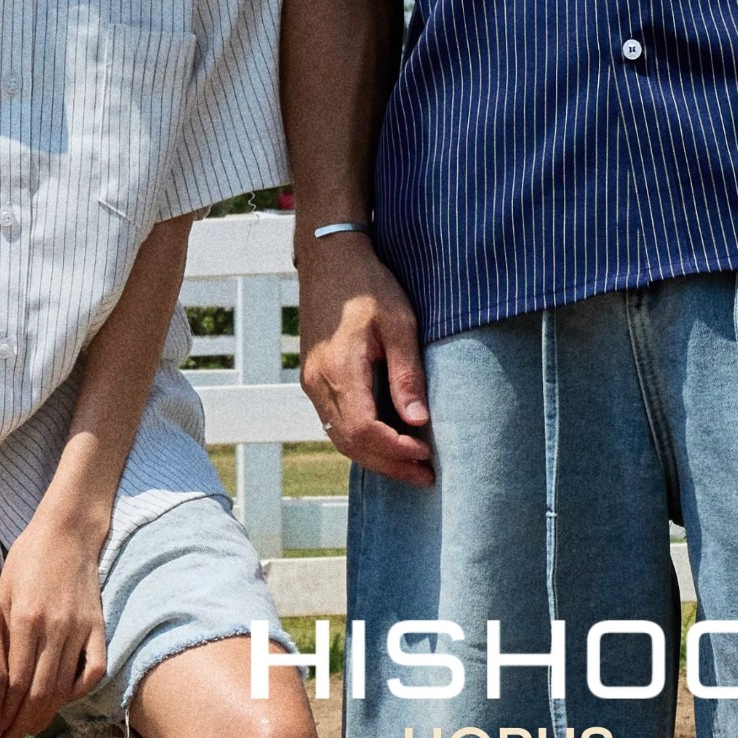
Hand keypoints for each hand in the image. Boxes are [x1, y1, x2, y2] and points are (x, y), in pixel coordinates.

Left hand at [0, 506, 108, 737]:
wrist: (67, 532)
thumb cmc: (27, 559)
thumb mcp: (2, 592)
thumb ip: (0, 636)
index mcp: (24, 621)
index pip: (10, 683)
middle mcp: (53, 631)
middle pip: (35, 694)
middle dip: (15, 726)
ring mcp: (80, 632)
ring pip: (61, 688)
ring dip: (41, 717)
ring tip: (23, 735)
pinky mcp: (98, 629)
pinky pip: (92, 671)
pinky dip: (77, 692)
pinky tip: (61, 702)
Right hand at [298, 235, 432, 485]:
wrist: (329, 260)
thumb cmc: (368, 285)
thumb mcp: (400, 323)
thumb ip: (407, 374)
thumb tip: (419, 421)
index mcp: (340, 369)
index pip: (365, 430)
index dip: (396, 450)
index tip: (426, 455)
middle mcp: (319, 383)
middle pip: (351, 444)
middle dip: (390, 465)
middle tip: (425, 477)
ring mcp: (312, 384)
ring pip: (341, 439)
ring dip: (376, 459)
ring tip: (411, 467)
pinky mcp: (314, 381)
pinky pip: (336, 424)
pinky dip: (362, 442)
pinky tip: (388, 444)